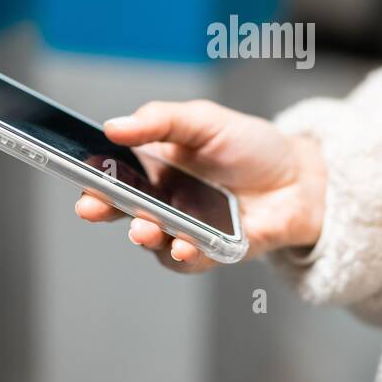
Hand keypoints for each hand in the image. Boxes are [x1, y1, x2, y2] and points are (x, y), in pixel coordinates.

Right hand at [75, 100, 325, 273]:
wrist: (301, 177)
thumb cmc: (251, 147)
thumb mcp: (204, 120)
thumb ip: (160, 120)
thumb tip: (114, 126)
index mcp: (155, 167)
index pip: (114, 175)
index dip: (92, 179)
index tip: (80, 180)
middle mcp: (165, 201)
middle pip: (123, 210)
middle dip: (105, 210)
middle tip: (95, 208)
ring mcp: (186, 229)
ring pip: (153, 241)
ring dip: (145, 236)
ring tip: (144, 228)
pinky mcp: (212, 251)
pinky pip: (190, 261)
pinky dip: (183, 257)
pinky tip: (182, 248)